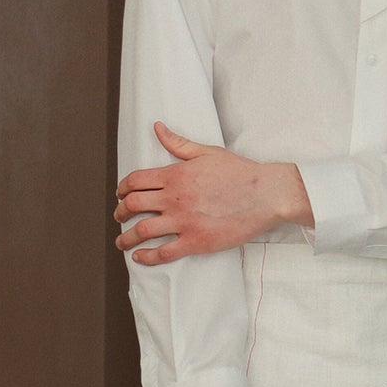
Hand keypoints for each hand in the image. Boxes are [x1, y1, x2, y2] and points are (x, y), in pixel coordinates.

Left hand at [114, 122, 312, 263]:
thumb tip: (158, 128)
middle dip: (120, 212)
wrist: (267, 195)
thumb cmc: (240, 173)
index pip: (135, 181)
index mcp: (176, 175)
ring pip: (142, 231)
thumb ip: (178, 143)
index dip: (122, 188)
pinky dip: (147, 256)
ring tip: (122, 242)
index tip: (120, 195)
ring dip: (126, 238)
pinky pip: (164, 252)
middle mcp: (175, 198)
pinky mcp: (197, 241)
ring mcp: (185, 222)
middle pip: (133, 205)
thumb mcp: (207, 152)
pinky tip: (140, 257)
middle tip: (119, 217)